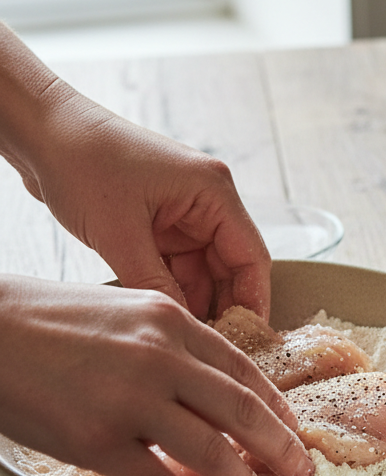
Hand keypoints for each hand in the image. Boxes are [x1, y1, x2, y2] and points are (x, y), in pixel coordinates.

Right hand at [0, 277, 314, 475]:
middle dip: (280, 447)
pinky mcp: (96, 441)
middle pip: (243, 411)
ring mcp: (130, 400)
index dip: (275, 406)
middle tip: (301, 470)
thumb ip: (172, 344)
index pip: (244, 370)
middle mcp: (161, 357)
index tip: (292, 429)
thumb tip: (211, 388)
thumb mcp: (126, 312)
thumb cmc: (50, 321)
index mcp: (172, 321)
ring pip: (210, 452)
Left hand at [18, 89, 269, 319]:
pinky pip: (178, 265)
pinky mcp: (160, 222)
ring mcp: (183, 212)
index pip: (250, 256)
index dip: (253, 300)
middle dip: (224, 305)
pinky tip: (169, 314)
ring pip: (204, 270)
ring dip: (196, 300)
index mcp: (213, 191)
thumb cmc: (81, 160)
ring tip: (189, 335)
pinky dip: (174, 289)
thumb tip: (184, 326)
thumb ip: (156, 284)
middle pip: (232, 266)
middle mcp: (206, 201)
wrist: (41, 131)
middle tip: (217, 345)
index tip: (249, 338)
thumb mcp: (119, 233)